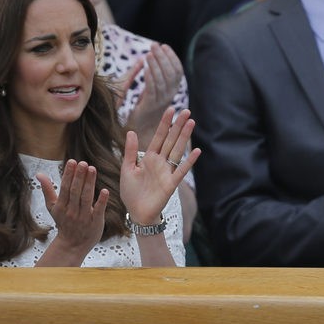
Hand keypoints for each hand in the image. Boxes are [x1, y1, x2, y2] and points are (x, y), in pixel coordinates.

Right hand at [36, 160, 109, 260]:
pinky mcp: (95, 222)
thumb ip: (47, 190)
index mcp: (61, 206)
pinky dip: (101, 201)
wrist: (72, 245)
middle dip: (79, 177)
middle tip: (83, 162)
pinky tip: (105, 191)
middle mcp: (72, 211)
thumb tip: (39, 174)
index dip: (69, 175)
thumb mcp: (53, 207)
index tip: (72, 162)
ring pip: (86, 198)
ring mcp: (84, 217)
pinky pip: (98, 211)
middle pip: (75, 191)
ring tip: (92, 169)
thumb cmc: (63, 223)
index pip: (65, 188)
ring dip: (89, 183)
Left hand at [120, 108, 200, 225]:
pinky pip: (182, 170)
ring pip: (177, 150)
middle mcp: (160, 162)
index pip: (159, 137)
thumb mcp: (127, 169)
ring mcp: (167, 171)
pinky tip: (196, 150)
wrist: (136, 213)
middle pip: (171, 140)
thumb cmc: (131, 192)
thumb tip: (131, 131)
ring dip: (184, 137)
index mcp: (149, 158)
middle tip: (186, 111)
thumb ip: (130, 151)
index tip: (170, 110)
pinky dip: (189, 161)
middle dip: (178, 125)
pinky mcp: (171, 183)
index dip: (165, 123)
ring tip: (191, 123)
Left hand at [125, 43, 184, 149]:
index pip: (178, 72)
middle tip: (155, 45)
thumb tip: (148, 56)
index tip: (165, 46)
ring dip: (156, 64)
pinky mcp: (149, 106)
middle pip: (171, 73)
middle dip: (163, 57)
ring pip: (162, 79)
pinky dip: (149, 75)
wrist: (139, 131)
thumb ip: (152, 76)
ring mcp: (160, 102)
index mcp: (172, 92)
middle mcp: (169, 97)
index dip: (172, 58)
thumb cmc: (143, 110)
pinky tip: (144, 65)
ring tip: (150, 52)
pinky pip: (152, 88)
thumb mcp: (150, 91)